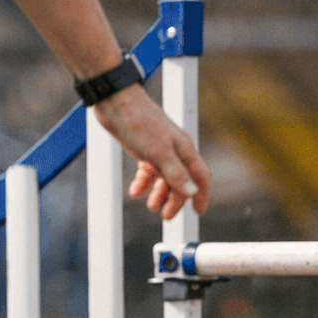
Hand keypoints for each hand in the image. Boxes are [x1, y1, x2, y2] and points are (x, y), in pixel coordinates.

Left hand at [91, 85, 210, 220]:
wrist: (116, 102)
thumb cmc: (139, 122)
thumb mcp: (158, 152)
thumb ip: (176, 173)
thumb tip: (192, 192)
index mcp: (184, 149)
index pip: (200, 176)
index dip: (202, 195)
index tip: (198, 212)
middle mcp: (175, 150)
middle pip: (182, 180)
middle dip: (175, 199)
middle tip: (166, 216)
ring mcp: (159, 150)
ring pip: (164, 177)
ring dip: (159, 193)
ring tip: (150, 205)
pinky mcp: (143, 149)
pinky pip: (148, 171)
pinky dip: (143, 182)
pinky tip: (135, 191)